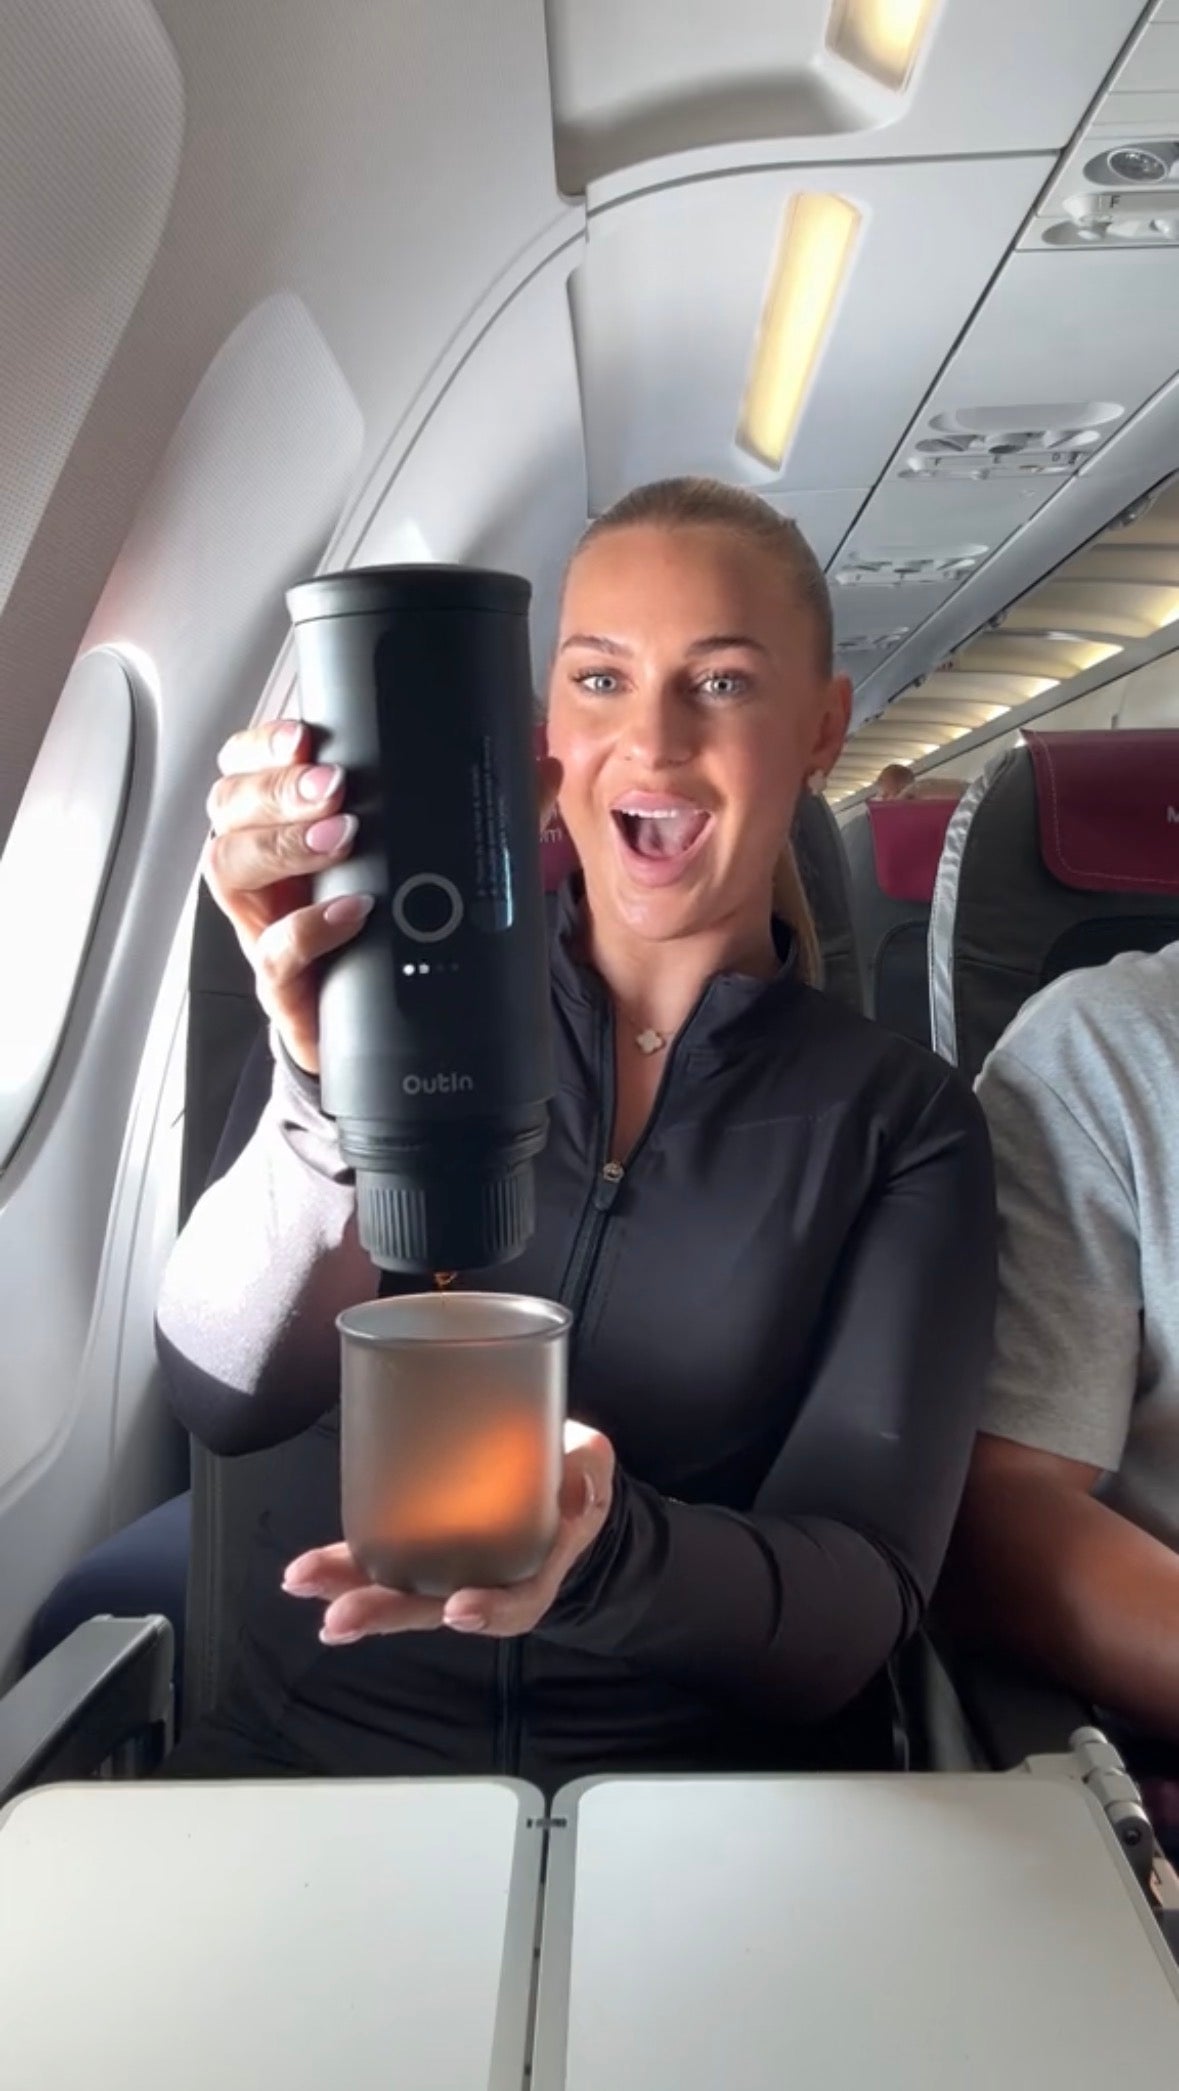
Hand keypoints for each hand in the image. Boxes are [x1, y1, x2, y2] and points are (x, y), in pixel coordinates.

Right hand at [203, 719, 561, 1075]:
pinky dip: (307, 929)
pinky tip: (350, 913)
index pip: (247, 765)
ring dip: (281, 844)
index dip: (264, 746)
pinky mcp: (281, 984)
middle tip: (334, 787)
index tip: (304, 737)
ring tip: (341, 837)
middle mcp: (263, 868)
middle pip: (230, 808)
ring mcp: (264, 924)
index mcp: (287, 824)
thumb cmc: (392, 932)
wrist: (387, 1030)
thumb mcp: (432, 866)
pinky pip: (273, 953)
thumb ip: (486, 816)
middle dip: (277, 789)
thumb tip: (542, 772)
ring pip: (230, 868)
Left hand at [282, 1421, 614, 1641]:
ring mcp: (444, 1569)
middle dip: (385, 1613)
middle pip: (434, 1609)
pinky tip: (306, 1573)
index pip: (513, 1603)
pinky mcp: (417, 1545)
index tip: (460, 1607)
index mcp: (532, 1570)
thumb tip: (577, 1487)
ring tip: (302, 1584)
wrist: (553, 1476)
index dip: (489, 1609)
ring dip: (348, 1594)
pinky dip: (344, 1570)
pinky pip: (380, 1563)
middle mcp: (481, 1582)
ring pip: (396, 1592)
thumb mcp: (589, 1468)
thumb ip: (584, 1474)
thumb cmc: (570, 1474)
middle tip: (340, 1618)